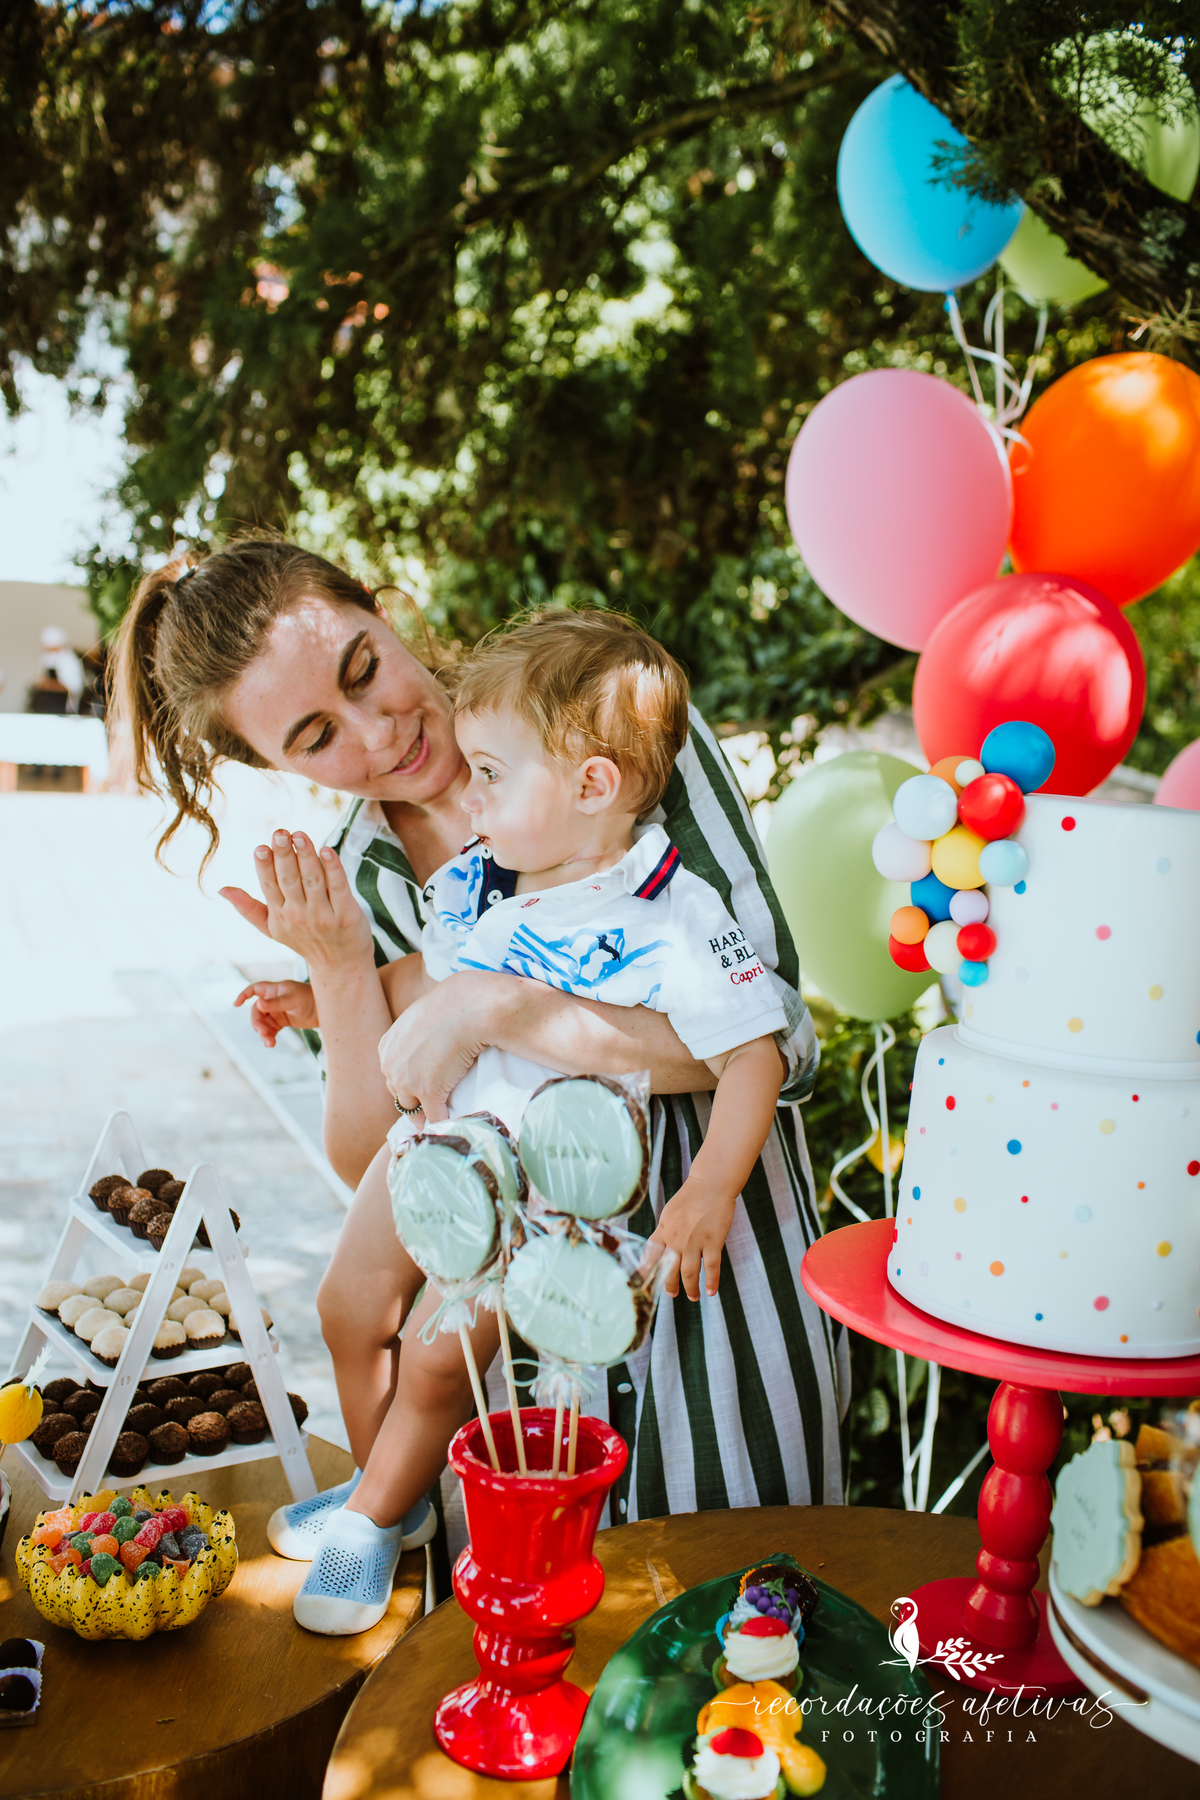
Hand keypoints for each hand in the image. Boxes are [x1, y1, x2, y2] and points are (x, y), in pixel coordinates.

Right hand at [220, 831, 372, 972]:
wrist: (340, 966)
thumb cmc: (305, 940)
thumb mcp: (272, 929)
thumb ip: (248, 908)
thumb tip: (221, 889)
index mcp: (279, 914)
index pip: (269, 885)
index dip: (265, 866)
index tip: (261, 847)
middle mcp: (299, 915)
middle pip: (289, 880)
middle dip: (284, 855)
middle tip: (280, 833)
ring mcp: (323, 915)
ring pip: (313, 880)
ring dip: (306, 855)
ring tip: (300, 835)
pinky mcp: (346, 914)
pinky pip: (339, 887)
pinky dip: (334, 868)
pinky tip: (327, 850)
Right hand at [234, 979, 317, 1048]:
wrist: (326, 1009)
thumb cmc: (310, 997)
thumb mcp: (293, 999)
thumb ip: (276, 1003)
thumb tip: (259, 1004)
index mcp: (273, 990)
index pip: (254, 989)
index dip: (243, 995)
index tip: (236, 1004)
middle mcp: (272, 1000)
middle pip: (256, 1011)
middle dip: (257, 1023)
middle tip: (263, 1033)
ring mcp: (276, 1012)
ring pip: (262, 1023)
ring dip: (263, 1033)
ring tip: (270, 1043)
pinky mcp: (282, 1022)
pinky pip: (270, 1030)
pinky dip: (269, 1037)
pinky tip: (271, 1044)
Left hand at [378, 970, 502, 1121]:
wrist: (467, 1008)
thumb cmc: (452, 1004)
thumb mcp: (422, 1016)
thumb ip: (417, 1033)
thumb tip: (429, 1038)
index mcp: (387, 1046)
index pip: (391, 1074)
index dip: (406, 1083)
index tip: (417, 1089)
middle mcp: (391, 1065)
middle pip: (398, 1094)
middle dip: (412, 1101)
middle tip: (426, 1110)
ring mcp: (408, 1081)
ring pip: (412, 1110)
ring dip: (425, 1116)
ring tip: (436, 1122)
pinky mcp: (428, 1092)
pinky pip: (434, 1116)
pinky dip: (442, 1123)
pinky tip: (451, 1124)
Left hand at [649, 1179, 736, 1300]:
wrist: (710, 1184)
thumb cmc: (690, 1198)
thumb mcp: (669, 1213)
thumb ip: (664, 1231)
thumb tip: (660, 1248)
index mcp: (663, 1230)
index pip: (650, 1256)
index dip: (646, 1271)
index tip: (643, 1284)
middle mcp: (676, 1238)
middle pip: (669, 1270)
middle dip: (670, 1285)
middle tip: (672, 1294)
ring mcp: (694, 1241)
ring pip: (689, 1272)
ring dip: (690, 1288)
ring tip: (693, 1296)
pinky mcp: (713, 1241)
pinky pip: (711, 1266)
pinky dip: (711, 1281)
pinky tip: (711, 1291)